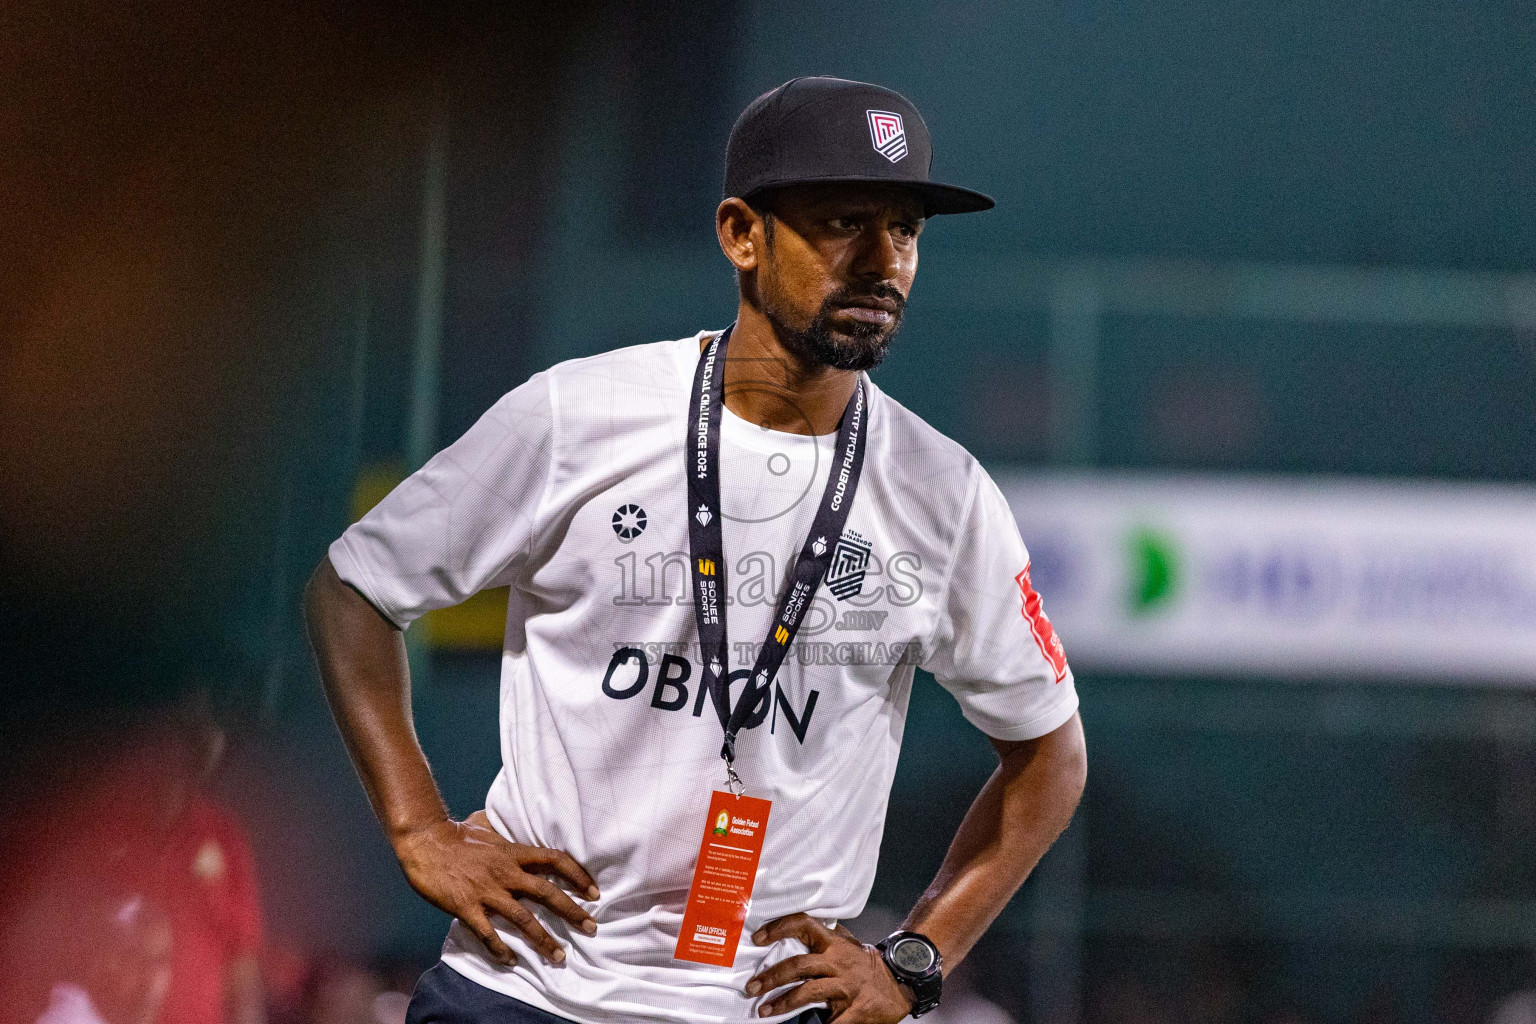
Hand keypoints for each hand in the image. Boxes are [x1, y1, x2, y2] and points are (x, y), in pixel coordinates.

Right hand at [394, 810, 599, 965]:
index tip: (594, 891)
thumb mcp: (486, 825)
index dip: (578, 875)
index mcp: (513, 852)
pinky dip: (500, 949)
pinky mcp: (467, 906)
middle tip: (592, 928)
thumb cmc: (455, 833)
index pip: (555, 860)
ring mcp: (487, 890)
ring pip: (523, 918)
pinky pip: (488, 933)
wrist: (424, 841)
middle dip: (573, 912)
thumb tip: (510, 818)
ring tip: (559, 956)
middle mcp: (506, 872)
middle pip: (548, 892)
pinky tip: (511, 961)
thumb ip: (503, 829)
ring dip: (544, 939)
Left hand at [744, 914, 914, 1022]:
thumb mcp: (848, 942)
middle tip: (751, 986)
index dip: (779, 928)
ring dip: (781, 1003)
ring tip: (764, 1011)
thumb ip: (825, 935)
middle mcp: (838, 962)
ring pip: (807, 993)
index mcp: (834, 943)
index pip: (804, 925)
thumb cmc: (867, 964)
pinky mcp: (853, 1010)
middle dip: (771, 976)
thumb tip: (796, 926)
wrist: (900, 982)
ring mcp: (845, 986)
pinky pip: (829, 1022)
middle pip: (798, 965)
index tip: (758, 937)